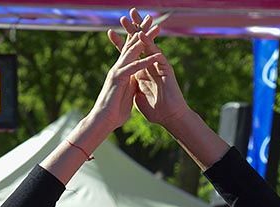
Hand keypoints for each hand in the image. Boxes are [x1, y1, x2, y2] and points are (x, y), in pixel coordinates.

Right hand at [88, 15, 166, 131]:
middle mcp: (118, 67)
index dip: (140, 38)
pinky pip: (134, 67)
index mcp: (121, 70)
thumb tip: (137, 79)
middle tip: (151, 17)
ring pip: (133, 51)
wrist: (103, 121)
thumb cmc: (114, 111)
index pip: (132, 50)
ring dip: (145, 39)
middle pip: (132, 44)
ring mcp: (117, 71)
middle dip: (142, 30)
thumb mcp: (127, 94)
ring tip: (156, 28)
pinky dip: (145, 61)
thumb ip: (132, 83)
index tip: (150, 27)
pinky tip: (155, 55)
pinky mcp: (118, 79)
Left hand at [108, 9, 188, 126]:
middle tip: (124, 16)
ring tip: (133, 19)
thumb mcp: (138, 98)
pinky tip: (142, 36)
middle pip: (139, 44)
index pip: (130, 54)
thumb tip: (123, 87)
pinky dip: (149, 45)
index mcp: (142, 71)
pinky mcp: (165, 69)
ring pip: (148, 45)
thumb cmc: (156, 111)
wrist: (169, 118)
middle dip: (132, 30)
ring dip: (140, 32)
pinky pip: (156, 54)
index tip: (110, 32)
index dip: (121, 43)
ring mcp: (158, 66)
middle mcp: (149, 65)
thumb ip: (131, 89)